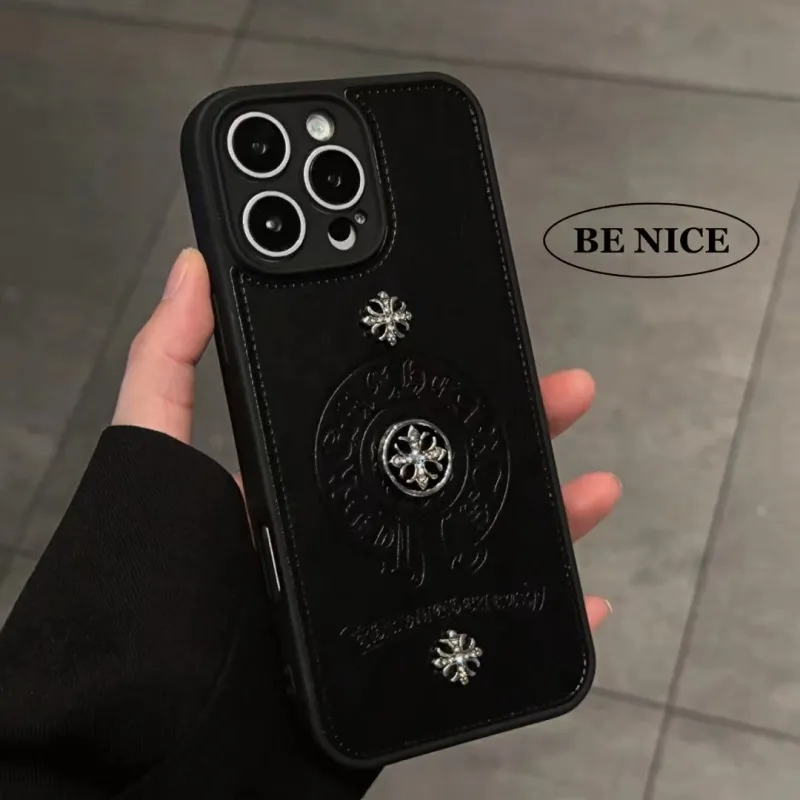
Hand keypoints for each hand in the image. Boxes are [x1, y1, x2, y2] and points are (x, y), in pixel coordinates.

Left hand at [113, 248, 617, 628]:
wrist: (169, 724)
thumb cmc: (155, 592)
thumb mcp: (154, 455)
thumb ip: (166, 363)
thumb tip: (193, 271)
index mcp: (314, 479)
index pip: (393, 417)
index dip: (446, 380)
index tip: (484, 342)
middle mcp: (358, 529)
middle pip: (455, 472)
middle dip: (517, 428)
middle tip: (564, 392)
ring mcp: (388, 590)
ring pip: (487, 541)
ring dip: (549, 512)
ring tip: (593, 486)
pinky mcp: (408, 653)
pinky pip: (492, 633)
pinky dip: (543, 617)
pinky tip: (580, 592)